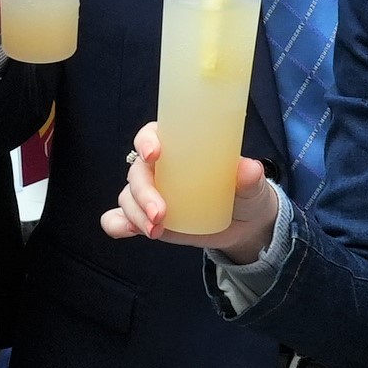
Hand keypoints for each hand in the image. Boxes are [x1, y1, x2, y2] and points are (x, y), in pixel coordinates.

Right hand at [98, 119, 272, 262]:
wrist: (242, 225)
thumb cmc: (243, 192)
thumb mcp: (250, 184)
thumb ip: (249, 177)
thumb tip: (248, 168)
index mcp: (178, 146)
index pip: (152, 135)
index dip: (147, 141)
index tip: (154, 154)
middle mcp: (158, 168)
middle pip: (137, 172)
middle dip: (143, 193)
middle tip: (160, 214)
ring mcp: (150, 194)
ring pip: (128, 197)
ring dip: (135, 213)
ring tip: (156, 231)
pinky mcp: (146, 217)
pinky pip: (120, 218)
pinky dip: (117, 224)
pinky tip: (125, 231)